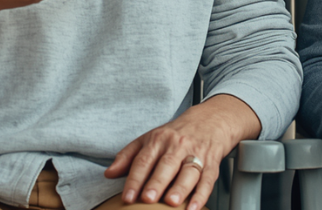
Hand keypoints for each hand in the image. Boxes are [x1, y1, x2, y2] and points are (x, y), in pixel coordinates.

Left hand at [105, 95, 260, 209]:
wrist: (210, 120)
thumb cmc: (176, 133)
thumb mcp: (150, 138)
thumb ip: (128, 156)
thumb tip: (109, 173)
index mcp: (159, 140)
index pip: (144, 160)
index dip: (135, 179)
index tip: (127, 197)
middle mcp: (178, 146)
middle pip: (166, 165)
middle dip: (157, 182)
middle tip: (148, 198)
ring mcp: (196, 154)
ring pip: (188, 172)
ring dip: (180, 188)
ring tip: (172, 202)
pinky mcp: (211, 164)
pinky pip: (207, 180)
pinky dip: (202, 195)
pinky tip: (194, 207)